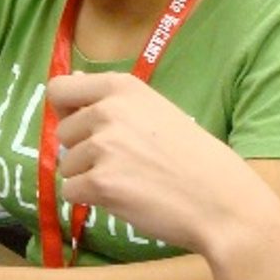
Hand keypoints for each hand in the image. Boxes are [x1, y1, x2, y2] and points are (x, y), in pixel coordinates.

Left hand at [51, 72, 261, 252]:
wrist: (220, 199)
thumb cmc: (193, 156)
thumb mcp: (154, 110)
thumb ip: (110, 99)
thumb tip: (70, 79)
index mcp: (121, 87)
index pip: (59, 89)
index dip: (65, 110)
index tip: (82, 126)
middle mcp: (107, 110)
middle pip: (62, 132)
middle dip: (82, 150)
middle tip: (123, 162)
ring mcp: (102, 147)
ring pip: (67, 165)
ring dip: (89, 177)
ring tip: (129, 180)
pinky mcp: (100, 183)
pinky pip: (71, 192)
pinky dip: (90, 199)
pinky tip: (123, 197)